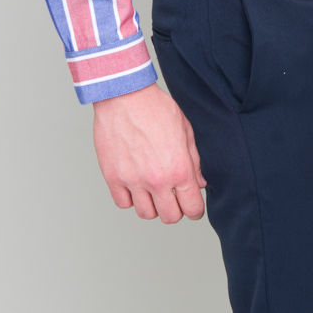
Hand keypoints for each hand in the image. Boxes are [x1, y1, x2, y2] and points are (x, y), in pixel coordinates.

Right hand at [93, 83, 206, 223]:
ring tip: (154, 191)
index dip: (196, 210)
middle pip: (170, 217)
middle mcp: (157, 179)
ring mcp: (133, 180)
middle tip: (174, 199)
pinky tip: (135, 185)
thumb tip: (199, 182)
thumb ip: (194, 160)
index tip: (193, 208)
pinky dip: (130, 199)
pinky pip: (123, 203)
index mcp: (179, 168)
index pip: (192, 208)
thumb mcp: (185, 130)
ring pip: (146, 214)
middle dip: (176, 210)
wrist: (125, 96)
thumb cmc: (156, 107)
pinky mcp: (113, 177)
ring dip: (152, 206)